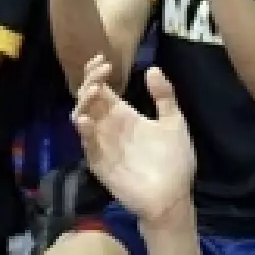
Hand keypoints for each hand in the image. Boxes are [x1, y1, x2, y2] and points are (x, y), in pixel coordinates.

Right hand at [73, 57, 196, 228]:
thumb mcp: (174, 122)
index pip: (102, 89)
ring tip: (96, 89)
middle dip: (89, 81)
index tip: (104, 59)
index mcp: (123, 115)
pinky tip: (87, 119)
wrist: (174, 196)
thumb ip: (164, 97)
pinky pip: (86, 144)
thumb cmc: (174, 161)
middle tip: (101, 70)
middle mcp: (108, 126)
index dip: (97, 73)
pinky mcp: (99, 162)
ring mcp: (101, 143)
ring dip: (84, 101)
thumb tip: (152, 68)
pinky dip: (84, 130)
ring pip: (80, 117)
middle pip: (88, 98)